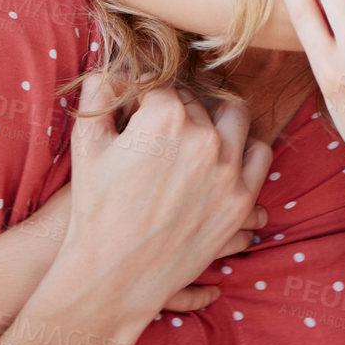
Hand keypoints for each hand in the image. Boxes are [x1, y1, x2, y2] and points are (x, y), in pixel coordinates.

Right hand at [62, 72, 272, 327]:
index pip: (165, 84)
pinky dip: (244, 152)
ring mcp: (228, 172)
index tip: (142, 103)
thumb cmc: (93, 208)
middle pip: (199, 102)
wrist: (109, 278)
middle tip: (163, 125)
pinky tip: (224, 157)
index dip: (149, 93)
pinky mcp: (240, 203)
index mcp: (166, 118)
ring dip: (220, 121)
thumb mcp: (86, 143)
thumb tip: (117, 66)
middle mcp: (204, 140)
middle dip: (180, 109)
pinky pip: (258, 157)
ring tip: (200, 132)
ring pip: (238, 121)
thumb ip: (100, 92)